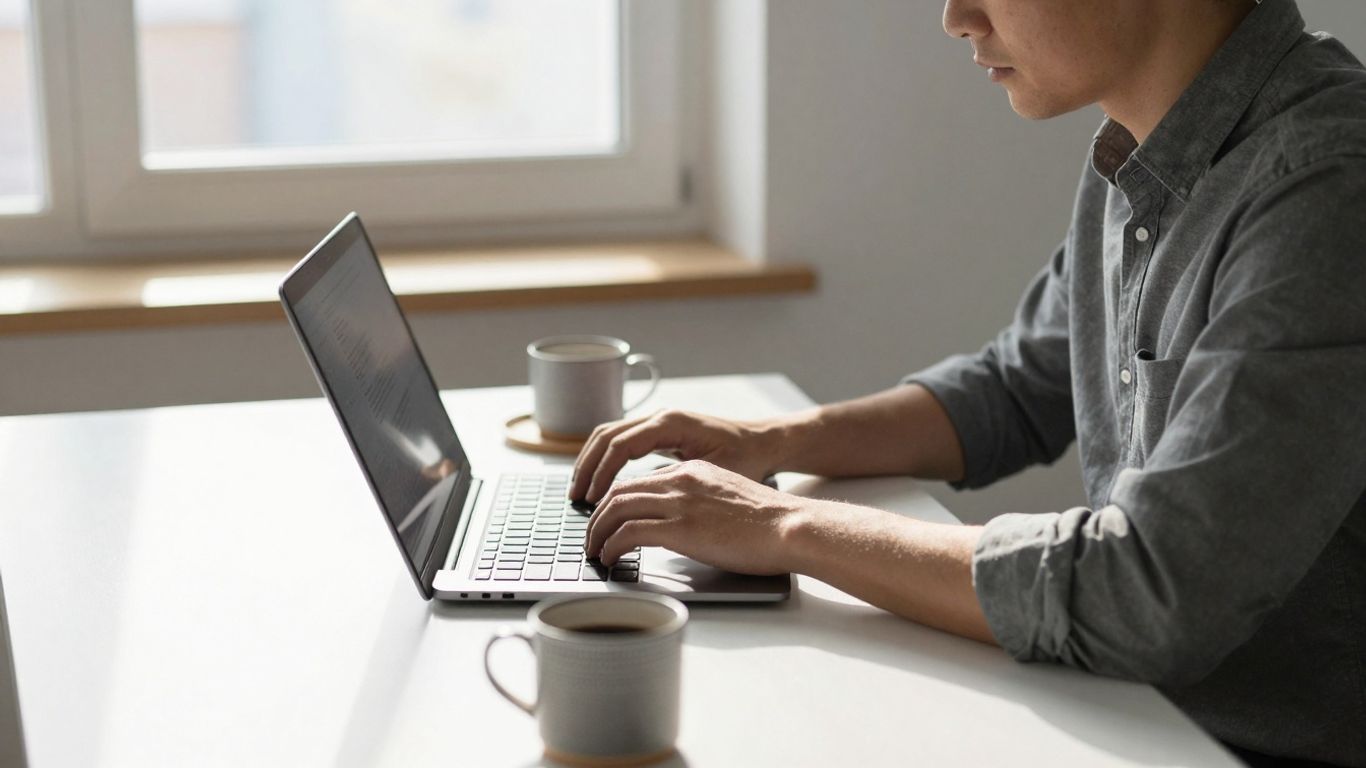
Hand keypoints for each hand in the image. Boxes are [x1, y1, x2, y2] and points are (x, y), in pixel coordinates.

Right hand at [570, 409, 780, 502]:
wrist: (764, 441)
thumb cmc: (747, 458)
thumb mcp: (715, 472)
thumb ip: (678, 482)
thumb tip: (643, 502)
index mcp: (671, 423)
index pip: (620, 445)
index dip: (601, 472)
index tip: (592, 498)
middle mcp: (660, 416)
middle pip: (606, 435)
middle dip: (587, 466)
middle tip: (576, 497)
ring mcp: (658, 421)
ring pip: (609, 434)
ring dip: (591, 461)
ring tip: (581, 490)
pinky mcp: (660, 430)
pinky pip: (622, 439)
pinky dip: (605, 458)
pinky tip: (601, 482)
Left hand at [584, 460, 803, 574]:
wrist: (790, 526)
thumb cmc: (769, 523)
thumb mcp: (727, 499)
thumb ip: (700, 503)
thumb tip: (683, 526)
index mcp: (692, 471)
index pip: (641, 481)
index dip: (618, 501)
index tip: (610, 519)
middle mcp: (680, 480)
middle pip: (620, 491)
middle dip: (599, 515)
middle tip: (591, 536)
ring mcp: (679, 503)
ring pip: (616, 508)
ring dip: (598, 531)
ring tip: (594, 550)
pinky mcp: (680, 528)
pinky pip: (628, 533)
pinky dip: (612, 545)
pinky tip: (610, 558)